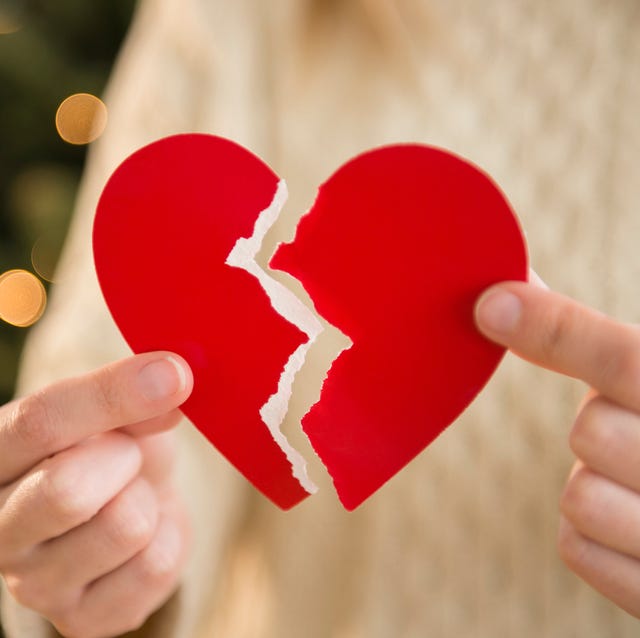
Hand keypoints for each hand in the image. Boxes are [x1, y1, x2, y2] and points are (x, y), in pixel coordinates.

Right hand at [0, 352, 193, 636]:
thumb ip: (131, 397)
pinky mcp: (82, 618)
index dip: (113, 395)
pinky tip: (148, 531)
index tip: (173, 374)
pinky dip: (168, 536)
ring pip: (126, 526)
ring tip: (133, 494)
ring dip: (148, 499)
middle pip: (68, 490)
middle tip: (128, 454)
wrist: (126, 503)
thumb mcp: (117, 411)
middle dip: (125, 458)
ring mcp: (35, 583)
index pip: (40, 423)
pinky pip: (156, 566)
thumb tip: (171, 379)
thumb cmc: (113, 447)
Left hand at [475, 281, 639, 617]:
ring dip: (599, 486)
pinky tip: (637, 529)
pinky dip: (593, 536)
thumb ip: (595, 345)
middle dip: (603, 427)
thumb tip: (502, 298)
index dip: (555, 330)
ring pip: (580, 496)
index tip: (490, 307)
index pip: (625, 362)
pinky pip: (577, 546)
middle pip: (592, 431)